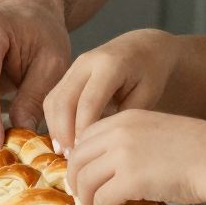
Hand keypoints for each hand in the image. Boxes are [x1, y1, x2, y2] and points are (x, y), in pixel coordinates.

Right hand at [43, 29, 179, 155]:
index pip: (89, 101)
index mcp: (110, 65)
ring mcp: (74, 67)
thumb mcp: (147, 95)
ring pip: (54, 100)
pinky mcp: (68, 74)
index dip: (83, 129)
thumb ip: (124, 116)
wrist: (144, 47)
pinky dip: (55, 121)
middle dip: (64, 131)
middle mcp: (86, 62)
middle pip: (64, 100)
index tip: (85, 151)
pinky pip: (54, 99)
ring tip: (65, 152)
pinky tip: (64, 139)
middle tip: (71, 157)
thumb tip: (99, 142)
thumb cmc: (151, 74)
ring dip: (56, 127)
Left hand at [66, 111, 205, 204]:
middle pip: (78, 160)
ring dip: (88, 202)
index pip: (86, 138)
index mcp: (125, 118)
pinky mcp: (130, 180)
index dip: (80, 161)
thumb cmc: (198, 150)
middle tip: (84, 200)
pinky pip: (101, 200)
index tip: (84, 178)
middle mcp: (119, 133)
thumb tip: (113, 168)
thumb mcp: (158, 133)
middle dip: (77, 183)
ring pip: (85, 182)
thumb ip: (132, 143)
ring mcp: (123, 155)